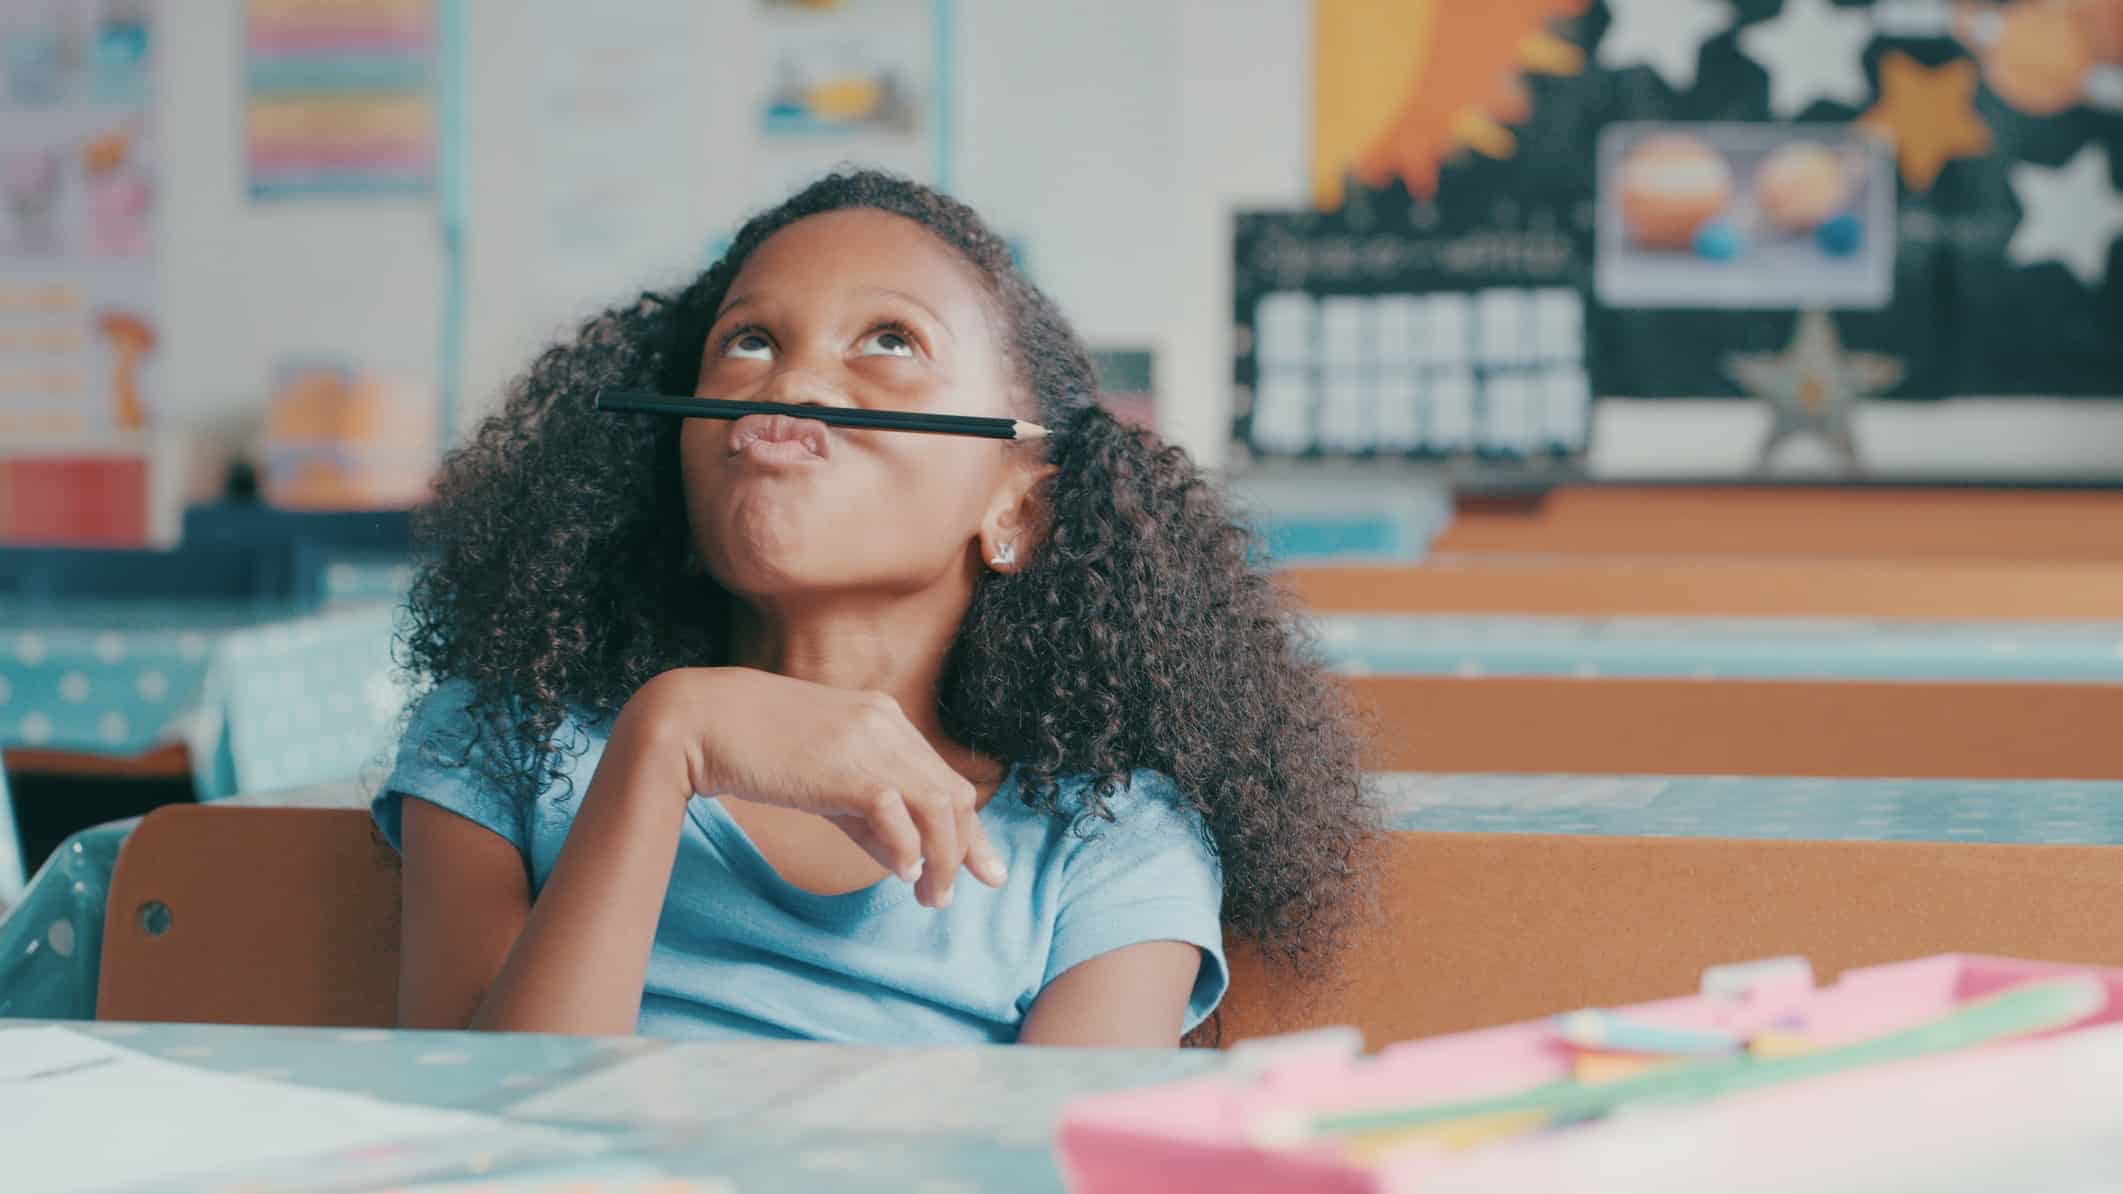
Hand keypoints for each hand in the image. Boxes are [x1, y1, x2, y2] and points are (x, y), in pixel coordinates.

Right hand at [618, 668, 1007, 907]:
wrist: (700, 720)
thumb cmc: (754, 749)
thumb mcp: (822, 778)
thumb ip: (864, 812)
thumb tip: (906, 858)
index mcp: (885, 720)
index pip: (945, 779)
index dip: (969, 829)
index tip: (983, 870)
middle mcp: (887, 724)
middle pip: (954, 793)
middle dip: (967, 849)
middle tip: (958, 893)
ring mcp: (869, 742)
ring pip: (938, 805)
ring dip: (943, 858)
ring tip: (930, 896)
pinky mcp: (845, 766)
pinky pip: (897, 811)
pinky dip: (908, 847)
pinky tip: (902, 872)